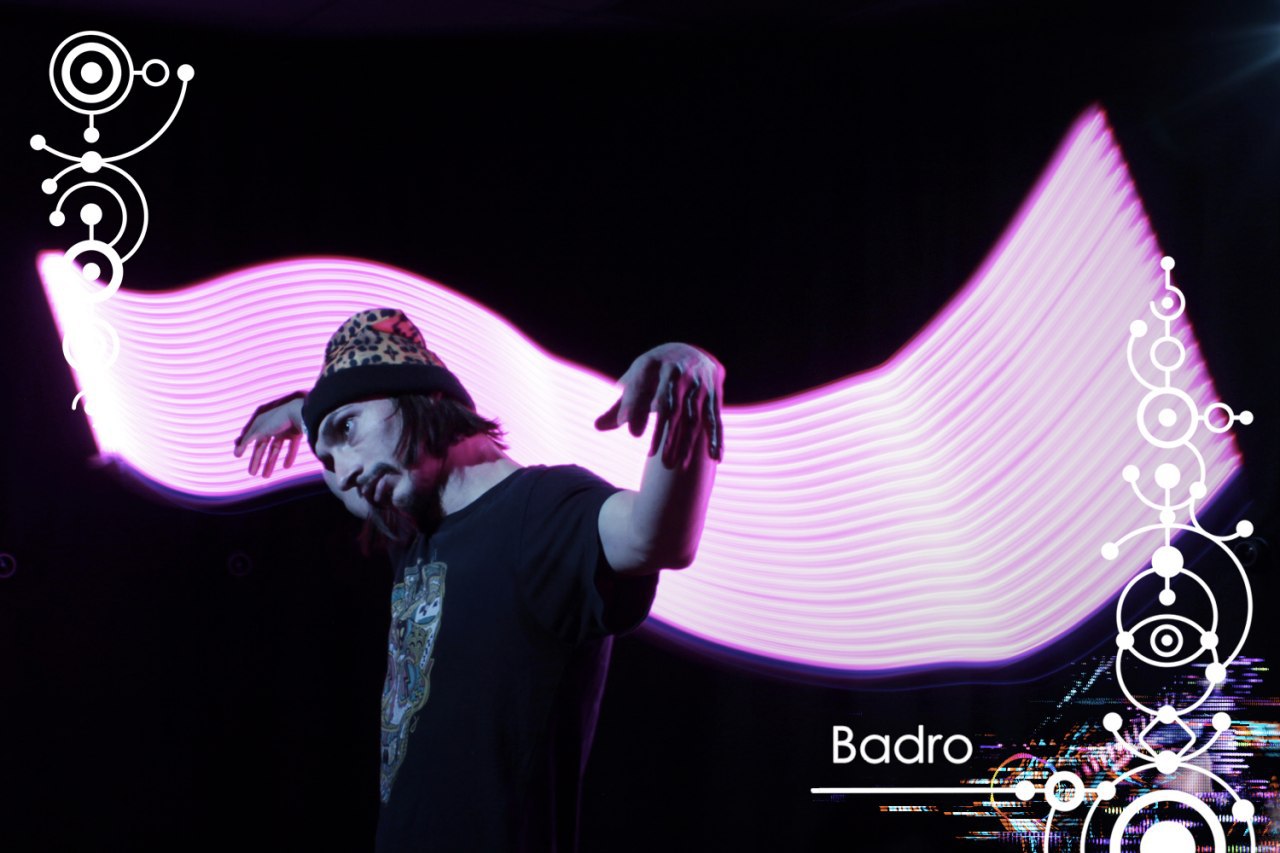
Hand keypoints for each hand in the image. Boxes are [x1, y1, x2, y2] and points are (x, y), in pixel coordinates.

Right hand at [233, 391, 305, 476]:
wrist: (300, 412)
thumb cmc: (278, 419)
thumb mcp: (259, 429)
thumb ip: (247, 439)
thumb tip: (236, 449)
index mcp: (262, 421)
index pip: (251, 436)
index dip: (244, 445)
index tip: (237, 456)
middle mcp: (272, 425)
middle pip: (262, 445)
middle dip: (257, 460)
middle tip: (251, 473)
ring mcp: (285, 429)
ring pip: (275, 448)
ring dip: (270, 462)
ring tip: (265, 477)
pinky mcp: (297, 433)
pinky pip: (291, 447)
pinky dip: (289, 456)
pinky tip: (286, 466)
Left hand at [594, 343, 723, 465]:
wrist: (693, 352)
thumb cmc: (655, 373)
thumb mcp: (636, 380)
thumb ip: (620, 405)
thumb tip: (597, 427)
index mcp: (651, 364)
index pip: (640, 387)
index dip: (635, 408)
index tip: (631, 434)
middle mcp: (676, 371)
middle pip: (669, 407)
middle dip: (662, 433)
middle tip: (652, 458)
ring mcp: (697, 383)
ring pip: (692, 417)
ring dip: (685, 443)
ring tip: (674, 466)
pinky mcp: (713, 394)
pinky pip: (714, 418)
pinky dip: (716, 438)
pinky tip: (715, 458)